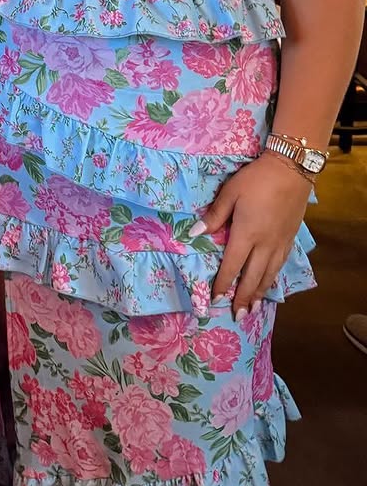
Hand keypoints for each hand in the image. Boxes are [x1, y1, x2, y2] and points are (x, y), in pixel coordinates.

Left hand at [196, 152, 311, 315]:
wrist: (290, 170)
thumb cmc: (255, 179)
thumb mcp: (230, 193)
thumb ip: (214, 216)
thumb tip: (195, 233)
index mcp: (247, 233)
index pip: (232, 265)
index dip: (224, 283)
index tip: (216, 299)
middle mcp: (265, 244)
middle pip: (253, 277)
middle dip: (243, 298)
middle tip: (237, 316)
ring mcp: (280, 243)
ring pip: (269, 275)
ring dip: (259, 293)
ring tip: (252, 308)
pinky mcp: (290, 239)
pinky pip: (280, 266)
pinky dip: (272, 279)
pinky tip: (269, 284)